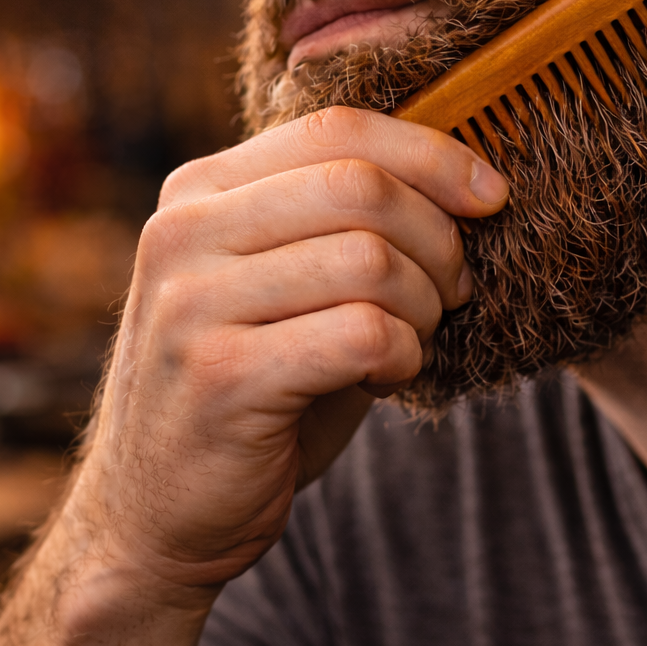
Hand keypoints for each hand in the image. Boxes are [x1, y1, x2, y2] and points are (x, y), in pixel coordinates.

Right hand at [61, 106, 509, 593]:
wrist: (156, 516)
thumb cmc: (251, 396)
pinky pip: (362, 334)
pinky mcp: (222, 377)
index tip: (490, 197)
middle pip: (361, 185)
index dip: (432, 155)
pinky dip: (403, 356)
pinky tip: (383, 378)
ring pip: (369, 260)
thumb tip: (465, 183)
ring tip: (409, 342)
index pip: (337, 129)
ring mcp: (192, 304)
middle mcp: (183, 233)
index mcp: (199, 194)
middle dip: (438, 239)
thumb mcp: (282, 289)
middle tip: (452, 292)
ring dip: (423, 308)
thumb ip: (339, 229)